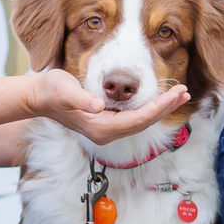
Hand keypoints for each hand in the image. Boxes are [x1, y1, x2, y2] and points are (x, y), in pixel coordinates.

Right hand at [29, 69, 191, 145]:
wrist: (38, 98)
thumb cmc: (50, 91)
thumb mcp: (63, 90)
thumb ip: (80, 99)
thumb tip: (98, 106)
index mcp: (100, 128)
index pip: (139, 119)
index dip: (159, 107)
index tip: (175, 94)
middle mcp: (107, 133)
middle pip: (144, 122)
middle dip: (166, 107)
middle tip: (185, 91)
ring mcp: (107, 129)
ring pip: (141, 121)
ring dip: (161, 108)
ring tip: (179, 94)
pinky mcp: (107, 123)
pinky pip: (135, 118)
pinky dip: (149, 107)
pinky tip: (160, 98)